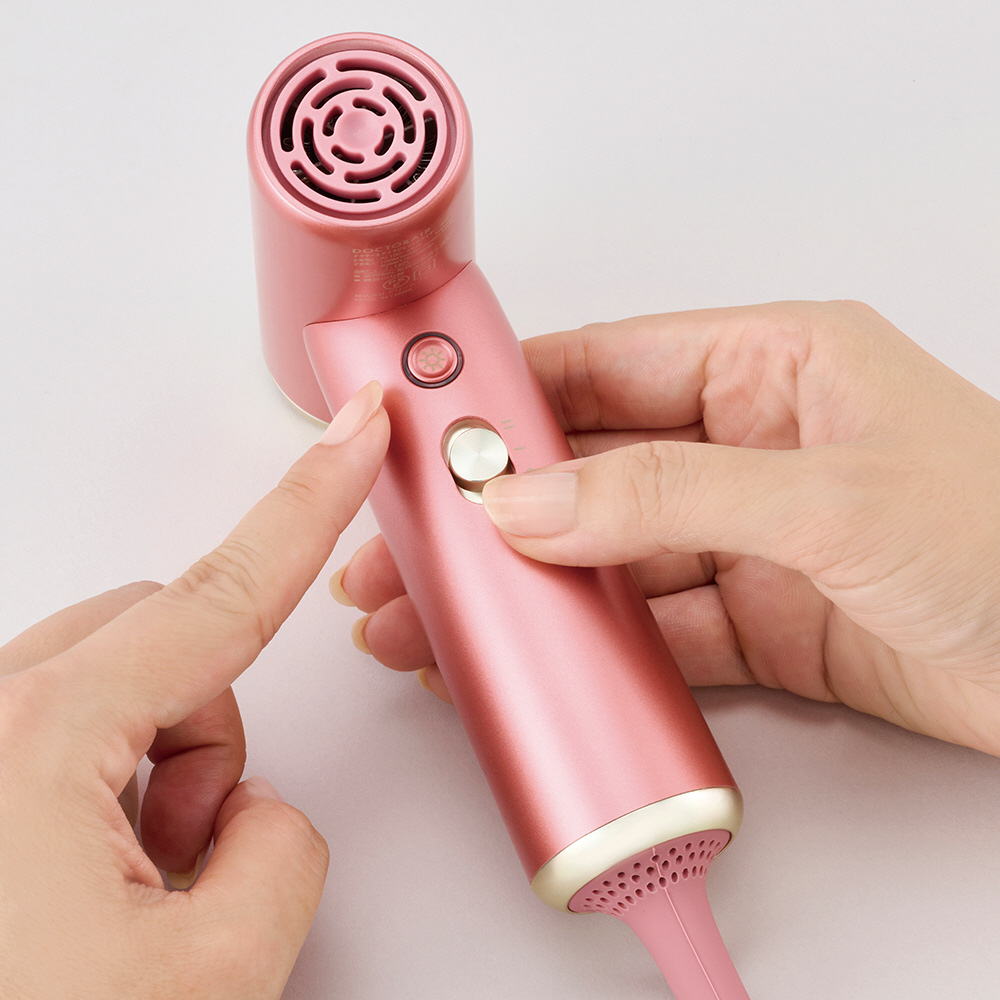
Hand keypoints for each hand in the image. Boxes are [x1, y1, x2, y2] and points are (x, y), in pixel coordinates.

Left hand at [0, 382, 387, 999]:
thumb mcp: (214, 979)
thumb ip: (284, 854)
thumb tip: (262, 819)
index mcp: (35, 741)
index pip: (224, 594)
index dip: (309, 505)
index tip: (350, 438)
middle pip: (164, 646)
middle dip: (209, 737)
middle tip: (187, 851)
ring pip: (113, 695)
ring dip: (152, 781)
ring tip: (112, 898)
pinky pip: (58, 732)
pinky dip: (97, 797)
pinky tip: (65, 897)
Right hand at [335, 303, 999, 755]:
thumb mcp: (826, 498)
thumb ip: (666, 494)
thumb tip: (531, 502)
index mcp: (772, 365)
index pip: (607, 363)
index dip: (512, 394)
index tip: (432, 426)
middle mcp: (749, 446)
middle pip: (591, 469)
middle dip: (496, 511)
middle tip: (414, 543)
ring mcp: (748, 538)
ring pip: (610, 557)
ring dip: (530, 590)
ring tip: (443, 618)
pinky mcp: (759, 622)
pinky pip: (653, 630)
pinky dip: (593, 651)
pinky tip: (533, 662)